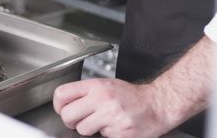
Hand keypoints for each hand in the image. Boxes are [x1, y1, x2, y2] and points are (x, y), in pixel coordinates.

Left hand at [53, 79, 170, 137]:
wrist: (158, 104)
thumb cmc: (132, 96)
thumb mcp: (106, 85)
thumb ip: (86, 92)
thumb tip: (65, 104)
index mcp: (96, 86)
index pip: (62, 94)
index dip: (58, 105)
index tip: (62, 109)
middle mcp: (102, 99)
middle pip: (67, 115)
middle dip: (70, 121)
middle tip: (78, 120)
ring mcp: (111, 117)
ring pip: (82, 129)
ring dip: (89, 129)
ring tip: (101, 122)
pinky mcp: (120, 133)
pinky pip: (102, 137)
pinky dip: (107, 134)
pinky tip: (115, 127)